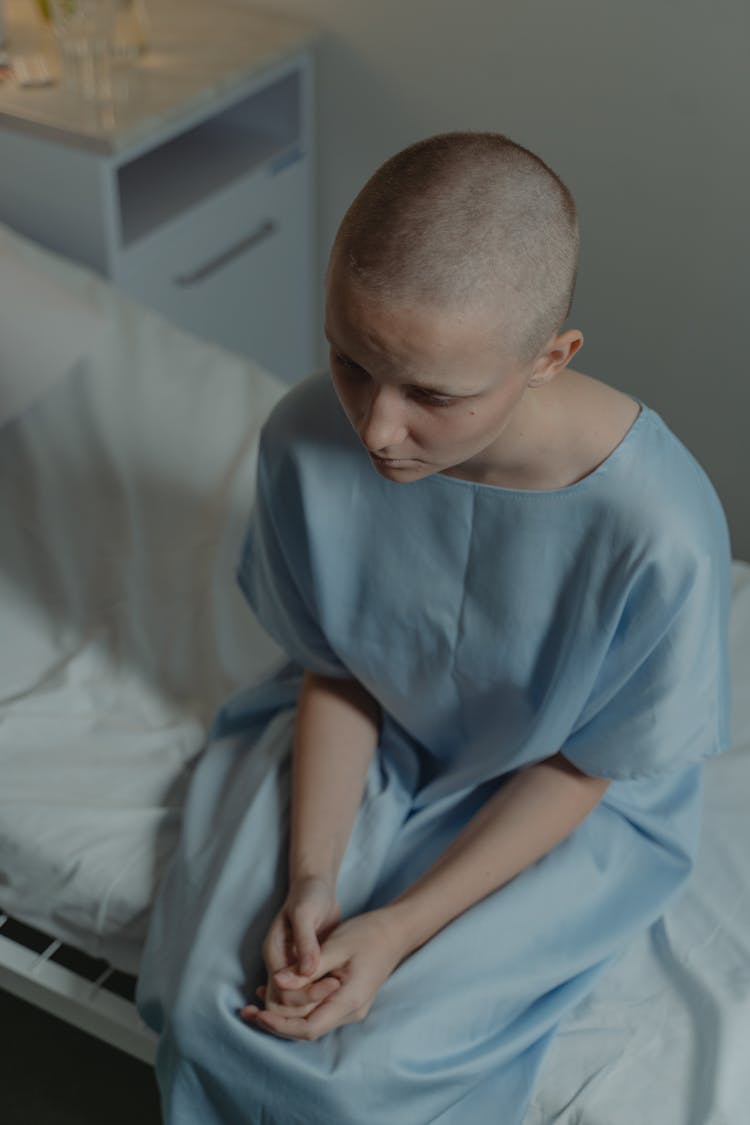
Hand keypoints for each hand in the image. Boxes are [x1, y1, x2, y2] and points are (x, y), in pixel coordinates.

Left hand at [241, 909, 405, 1040]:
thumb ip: (307, 967)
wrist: (395, 931)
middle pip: (306, 1029)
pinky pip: (317, 1010)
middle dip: (275, 1023)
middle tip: (247, 1011)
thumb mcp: (336, 946)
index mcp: (349, 1001)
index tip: (257, 1015)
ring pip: (310, 1021)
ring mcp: (350, 1008)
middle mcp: (350, 1012)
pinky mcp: (347, 1000)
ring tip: (255, 1002)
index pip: (308, 1028)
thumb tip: (277, 981)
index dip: (280, 1025)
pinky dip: (296, 1005)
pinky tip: (278, 991)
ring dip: (284, 1014)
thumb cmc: (367, 934)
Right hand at [242, 875, 343, 1023]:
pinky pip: (308, 992)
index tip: (333, 984)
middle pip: (285, 1004)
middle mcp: (279, 965)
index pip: (281, 992)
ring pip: (295, 1004)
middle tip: (338, 992)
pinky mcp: (305, 968)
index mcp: (274, 953)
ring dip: (315, 1004)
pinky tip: (339, 993)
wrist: (316, 887)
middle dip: (309, 1005)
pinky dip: (320, 997)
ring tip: (341, 994)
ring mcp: (290, 968)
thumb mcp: (305, 913)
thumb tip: (308, 971)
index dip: (306, 994)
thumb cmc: (309, 895)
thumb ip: (305, 942)